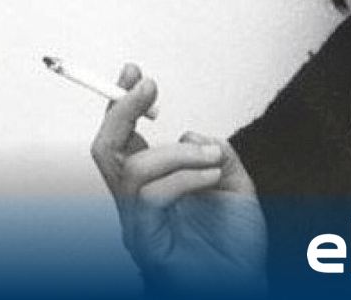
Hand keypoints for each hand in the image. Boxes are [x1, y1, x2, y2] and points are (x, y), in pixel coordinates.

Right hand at [90, 64, 267, 291]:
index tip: (134, 72)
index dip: (122, 103)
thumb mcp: (234, 185)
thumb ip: (216, 154)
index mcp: (153, 187)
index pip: (123, 140)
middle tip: (148, 87)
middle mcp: (137, 205)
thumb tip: (191, 136)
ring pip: (132, 171)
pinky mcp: (148, 246)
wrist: (245, 289)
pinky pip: (151, 199)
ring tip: (212, 158)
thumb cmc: (236, 247)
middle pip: (106, 150)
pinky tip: (211, 177)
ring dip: (176, 152)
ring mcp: (138, 226)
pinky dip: (183, 177)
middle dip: (121, 111)